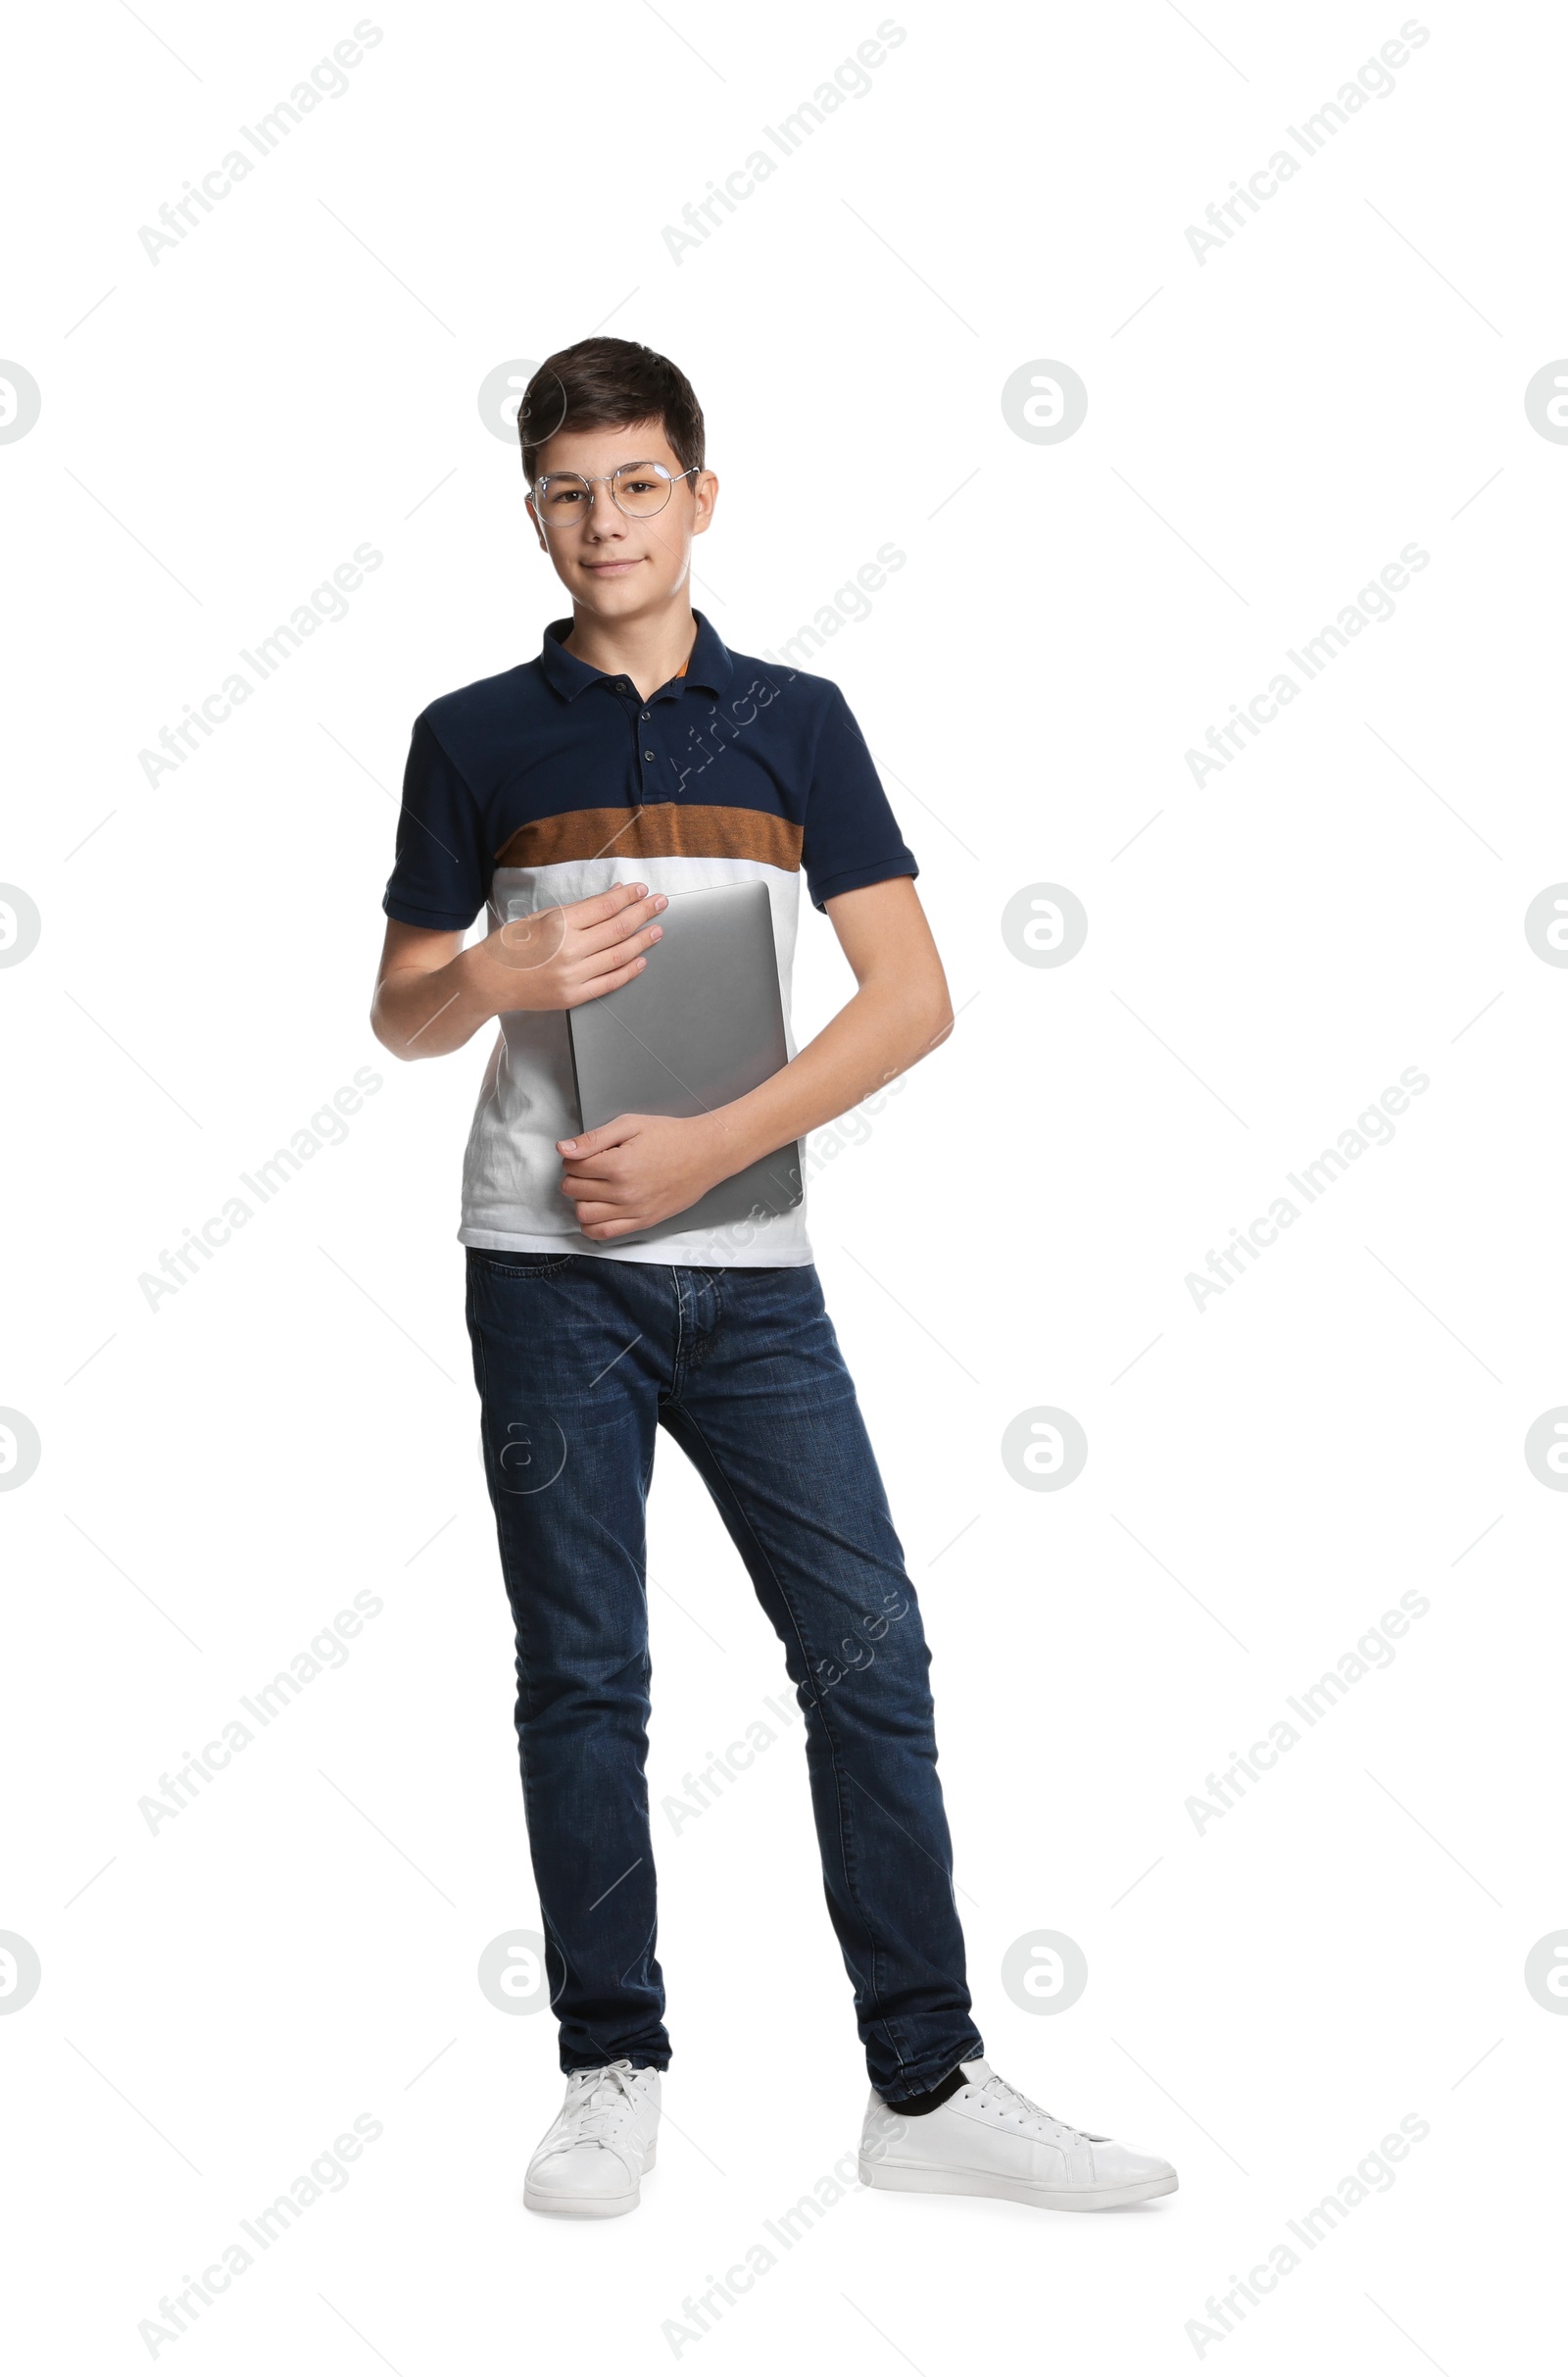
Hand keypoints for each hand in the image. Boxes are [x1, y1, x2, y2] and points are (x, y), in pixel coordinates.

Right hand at [468, 882, 667, 1015]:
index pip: (605, 907)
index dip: (628, 897)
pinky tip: (641, 959)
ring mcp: (573, 976)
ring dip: (642, 941)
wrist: (487, 981)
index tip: (643, 890)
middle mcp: (570, 950)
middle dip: (643, 913)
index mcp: (559, 923)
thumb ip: (578, 910)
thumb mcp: (541, 916)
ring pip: (619, 955)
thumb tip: (611, 898)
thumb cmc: (510, 945)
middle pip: (618, 929)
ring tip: (657, 930)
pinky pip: (610, 982)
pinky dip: (629, 970)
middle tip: (660, 903)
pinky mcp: (573, 996)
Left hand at [556, 1111, 728, 1239]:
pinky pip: (603, 1233)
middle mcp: (624, 1192)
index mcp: (619, 1165)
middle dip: (573, 1177)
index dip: (573, 1157)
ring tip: (593, 1187)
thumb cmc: (671, 1136)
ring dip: (580, 1200)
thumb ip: (594, 1139)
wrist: (706, 1154)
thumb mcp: (630, 1125)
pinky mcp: (643, 1222)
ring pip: (583, 1214)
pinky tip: (597, 1209)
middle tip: (588, 1167)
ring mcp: (633, 1211)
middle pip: (573, 1190)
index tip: (583, 1153)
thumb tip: (563, 1150)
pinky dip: (591, 1224)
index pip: (572, 1166)